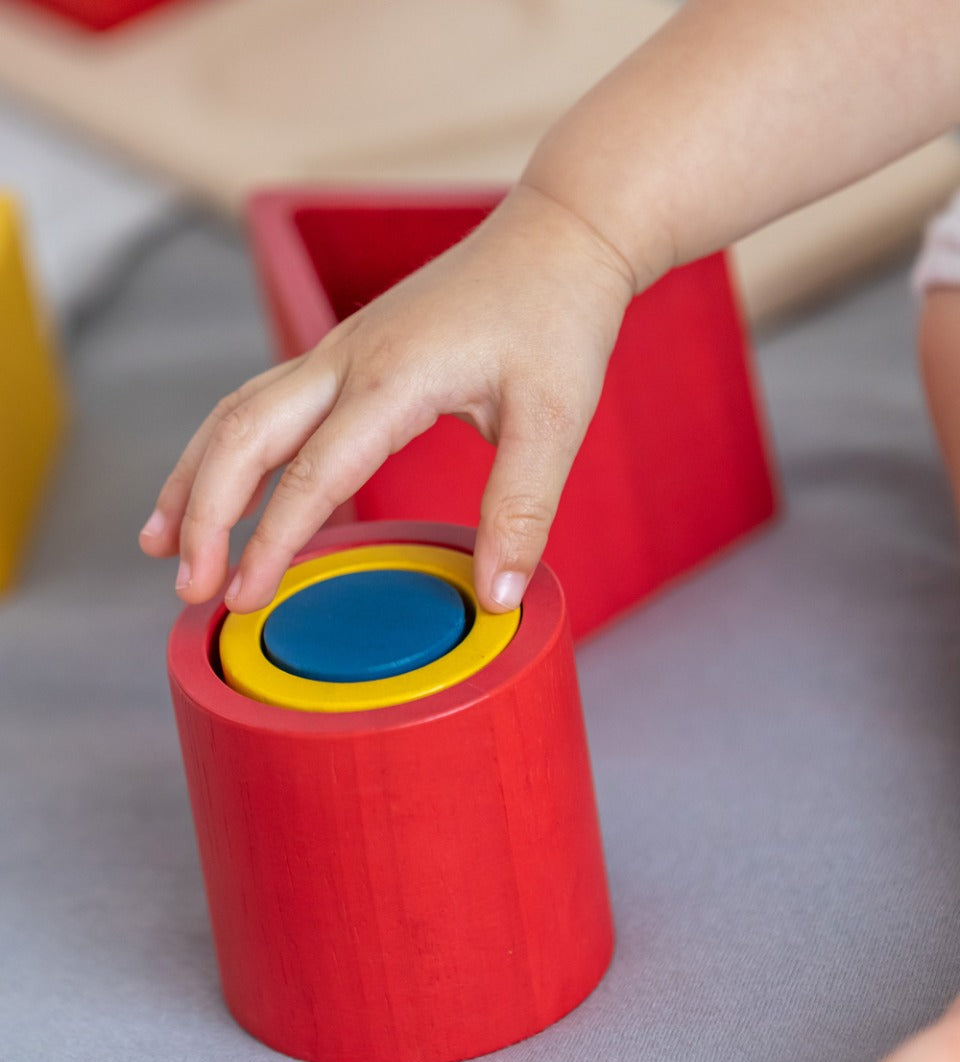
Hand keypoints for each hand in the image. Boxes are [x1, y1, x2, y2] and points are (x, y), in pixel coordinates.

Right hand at [139, 184, 634, 613]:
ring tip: (163, 542)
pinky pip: (262, 401)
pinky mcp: (344, 352)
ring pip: (237, 413)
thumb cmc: (556, 318)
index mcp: (392, 376)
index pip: (311, 472)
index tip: (243, 600)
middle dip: (204, 513)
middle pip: (242, 435)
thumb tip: (495, 600)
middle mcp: (346, 357)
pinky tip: (217, 485)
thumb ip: (520, 510)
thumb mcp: (555, 420)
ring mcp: (338, 349)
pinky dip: (226, 449)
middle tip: (188, 588)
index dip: (271, 541)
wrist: (557, 238)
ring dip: (195, 478)